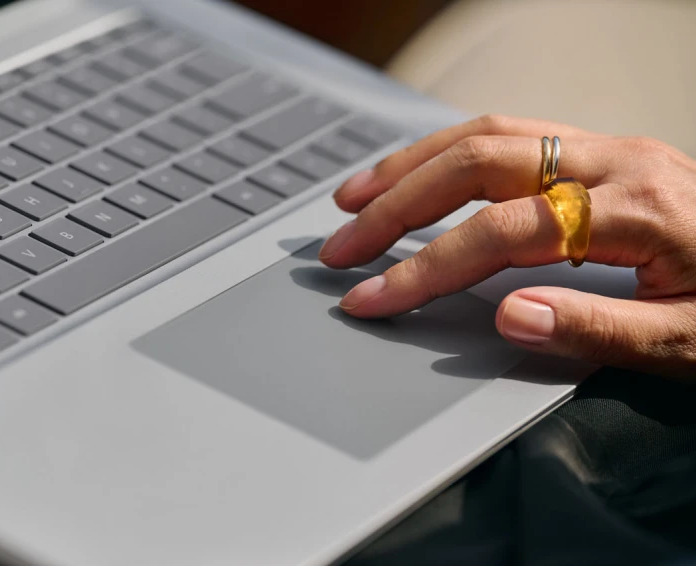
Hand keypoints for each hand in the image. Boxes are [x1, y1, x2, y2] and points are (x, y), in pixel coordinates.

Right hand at [319, 115, 695, 376]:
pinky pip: (508, 133)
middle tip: (341, 244)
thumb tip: (508, 317)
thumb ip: (597, 329)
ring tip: (354, 195)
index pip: (501, 231)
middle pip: (476, 162)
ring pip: (485, 133)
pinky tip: (419, 172)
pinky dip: (448, 151)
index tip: (373, 297)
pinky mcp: (598, 153)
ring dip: (411, 164)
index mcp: (634, 207)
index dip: (426, 266)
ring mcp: (605, 148)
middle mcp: (613, 161)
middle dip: (396, 204)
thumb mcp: (690, 342)